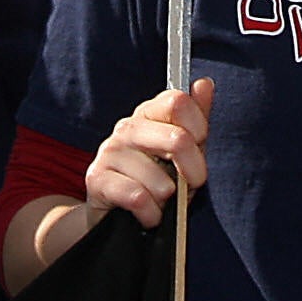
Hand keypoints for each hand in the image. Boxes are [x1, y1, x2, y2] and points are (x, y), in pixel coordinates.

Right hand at [84, 78, 209, 227]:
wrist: (117, 217)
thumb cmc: (156, 181)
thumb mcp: (182, 151)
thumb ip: (195, 117)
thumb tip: (205, 83)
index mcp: (148, 114)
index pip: (178, 102)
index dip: (199, 128)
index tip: (200, 147)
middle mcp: (127, 128)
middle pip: (177, 139)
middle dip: (194, 170)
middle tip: (192, 185)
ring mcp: (109, 152)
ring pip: (160, 180)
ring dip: (168, 200)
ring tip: (160, 200)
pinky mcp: (96, 179)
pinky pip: (138, 198)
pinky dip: (151, 214)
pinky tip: (148, 214)